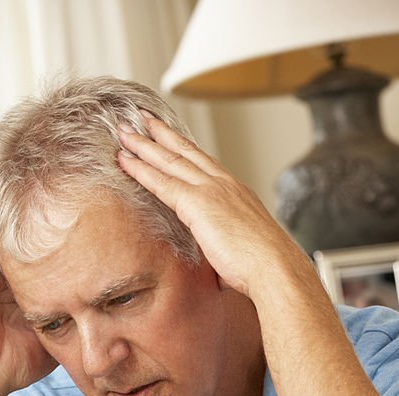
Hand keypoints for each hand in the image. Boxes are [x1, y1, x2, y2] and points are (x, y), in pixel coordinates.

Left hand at [117, 115, 316, 302]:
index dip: (184, 149)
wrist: (275, 267)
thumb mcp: (242, 249)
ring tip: (124, 131)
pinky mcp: (198, 204)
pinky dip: (141, 169)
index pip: (205, 164)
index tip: (170, 138)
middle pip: (186, 152)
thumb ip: (226, 250)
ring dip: (144, 145)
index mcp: (237, 192)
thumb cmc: (264, 267)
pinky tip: (124, 160)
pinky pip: (162, 182)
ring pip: (171, 160)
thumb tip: (220, 272)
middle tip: (142, 119)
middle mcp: (224, 184)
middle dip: (161, 134)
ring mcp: (212, 190)